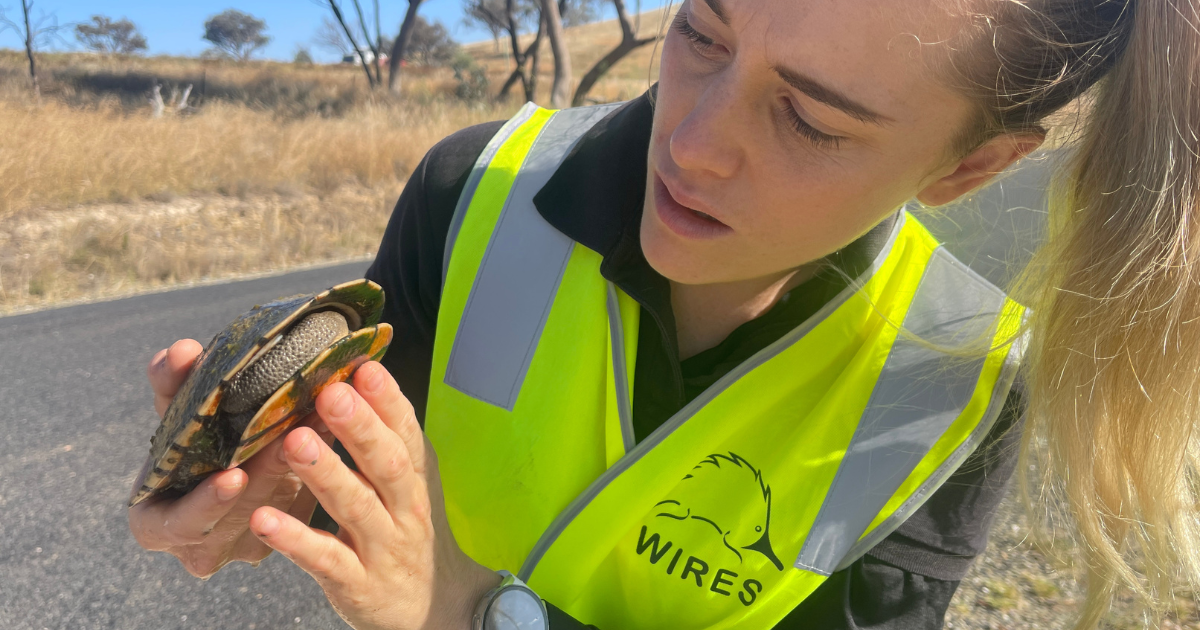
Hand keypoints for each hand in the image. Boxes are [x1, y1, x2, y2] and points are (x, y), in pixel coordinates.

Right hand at [128, 339, 331, 576]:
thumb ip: (173, 386)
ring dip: (301, 465)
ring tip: (320, 425)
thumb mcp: (176, 413)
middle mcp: (204, 548)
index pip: (179, 524)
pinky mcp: (290, 534)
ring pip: (280, 510)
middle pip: (238, 516)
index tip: (234, 476)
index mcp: (160, 526)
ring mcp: (249, 546)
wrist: (228, 456)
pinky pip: (308, 505)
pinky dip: (320, 466)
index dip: (206, 504)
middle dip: (266, 474)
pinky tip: (336, 430)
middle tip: (291, 436)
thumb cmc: (189, 437)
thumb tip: (181, 352)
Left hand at [248, 361, 499, 629]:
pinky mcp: (357, 584)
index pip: (407, 434)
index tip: (364, 368)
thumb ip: (386, 440)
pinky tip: (264, 519)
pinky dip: (296, 539)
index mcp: (416, 478)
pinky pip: (325, 560)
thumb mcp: (409, 485)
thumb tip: (359, 376)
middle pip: (387, 465)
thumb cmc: (407, 531)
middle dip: (360, 428)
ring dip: (326, 474)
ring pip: (356, 507)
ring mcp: (382, 547)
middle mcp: (405, 509)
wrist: (435, 606)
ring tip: (293, 443)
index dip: (388, 402)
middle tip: (331, 393)